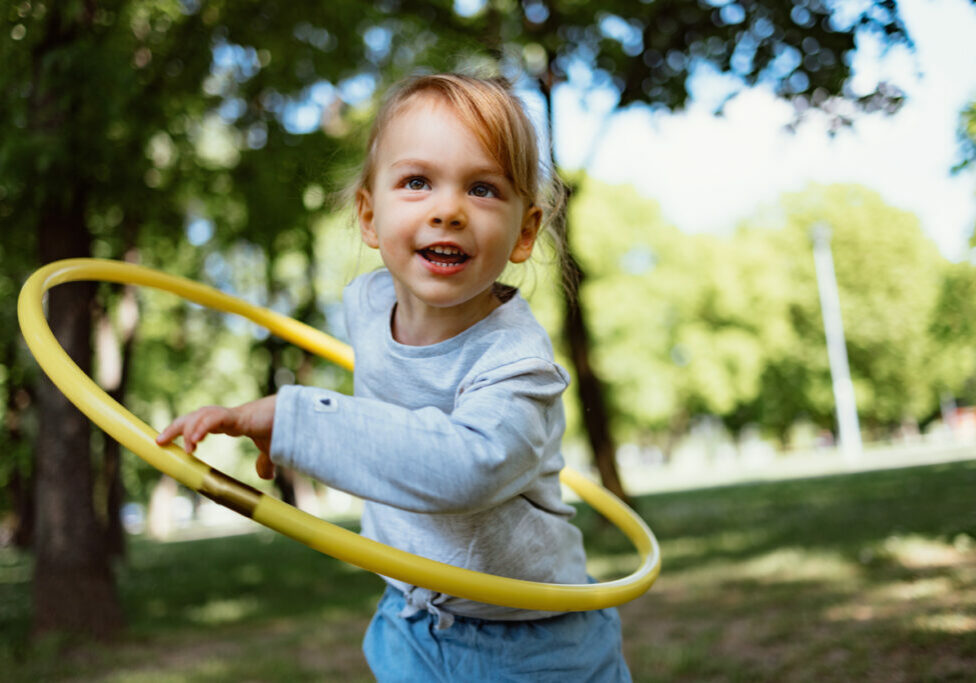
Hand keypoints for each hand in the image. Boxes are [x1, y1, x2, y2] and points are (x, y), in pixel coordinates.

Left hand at [155, 395, 277, 479]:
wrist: (297, 420)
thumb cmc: (283, 430)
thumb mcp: (270, 451)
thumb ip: (264, 462)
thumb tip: (264, 476)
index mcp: (231, 421)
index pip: (201, 422)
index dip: (185, 430)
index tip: (168, 441)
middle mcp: (228, 416)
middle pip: (194, 416)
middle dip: (176, 427)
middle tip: (159, 442)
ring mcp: (232, 414)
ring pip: (200, 415)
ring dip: (187, 430)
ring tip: (184, 449)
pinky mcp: (238, 415)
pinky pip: (213, 418)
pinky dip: (201, 428)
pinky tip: (194, 441)